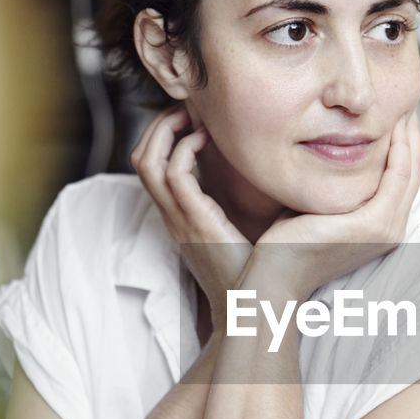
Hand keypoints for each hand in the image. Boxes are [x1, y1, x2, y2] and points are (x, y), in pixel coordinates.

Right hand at [131, 107, 251, 324]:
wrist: (256, 311)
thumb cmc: (261, 271)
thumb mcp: (248, 228)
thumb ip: (250, 200)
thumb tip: (278, 170)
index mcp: (180, 217)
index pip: (151, 166)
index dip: (164, 135)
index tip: (192, 117)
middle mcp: (173, 216)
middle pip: (141, 157)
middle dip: (159, 124)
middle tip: (188, 107)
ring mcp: (179, 220)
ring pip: (147, 161)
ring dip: (166, 129)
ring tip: (193, 115)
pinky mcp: (195, 223)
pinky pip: (174, 175)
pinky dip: (185, 149)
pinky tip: (208, 139)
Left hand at [249, 111, 419, 299]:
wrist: (275, 275)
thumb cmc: (285, 243)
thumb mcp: (317, 203)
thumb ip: (330, 182)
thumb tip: (325, 151)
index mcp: (379, 227)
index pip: (402, 179)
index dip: (403, 146)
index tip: (395, 116)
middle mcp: (390, 230)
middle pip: (413, 172)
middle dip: (412, 135)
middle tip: (405, 103)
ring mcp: (385, 229)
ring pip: (411, 170)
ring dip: (411, 136)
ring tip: (404, 107)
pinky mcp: (374, 224)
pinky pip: (398, 176)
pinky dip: (401, 148)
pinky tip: (395, 126)